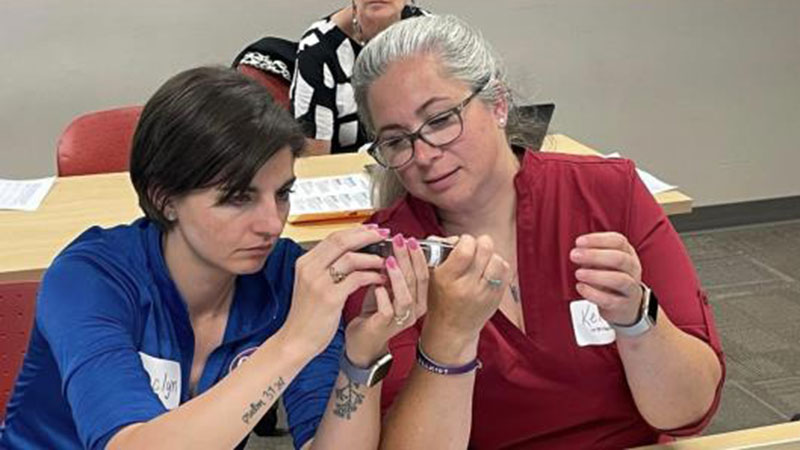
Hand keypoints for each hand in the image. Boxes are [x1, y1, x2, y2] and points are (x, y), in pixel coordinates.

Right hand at [282, 225, 388, 358]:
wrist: (296, 340)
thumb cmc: (307, 314)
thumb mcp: (312, 284)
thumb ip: (326, 266)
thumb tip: (353, 251)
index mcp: (305, 262)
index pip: (333, 237)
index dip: (356, 231)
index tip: (373, 229)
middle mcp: (309, 268)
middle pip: (342, 241)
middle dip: (366, 236)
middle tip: (384, 235)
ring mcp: (318, 282)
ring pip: (351, 258)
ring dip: (372, 257)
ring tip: (384, 261)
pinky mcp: (330, 297)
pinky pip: (356, 278)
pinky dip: (372, 275)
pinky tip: (380, 278)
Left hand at [345, 234, 428, 366]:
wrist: (362, 340)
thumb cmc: (374, 311)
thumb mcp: (386, 287)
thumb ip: (391, 271)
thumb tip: (389, 246)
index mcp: (418, 299)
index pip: (424, 274)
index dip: (418, 256)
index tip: (409, 239)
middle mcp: (415, 310)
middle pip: (416, 281)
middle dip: (408, 258)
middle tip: (400, 241)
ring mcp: (401, 320)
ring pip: (405, 296)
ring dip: (397, 276)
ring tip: (388, 260)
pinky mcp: (385, 327)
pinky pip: (388, 310)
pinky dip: (383, 295)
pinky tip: (376, 284)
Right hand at [422, 234, 511, 362]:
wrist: (452, 329)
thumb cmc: (439, 297)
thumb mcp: (431, 274)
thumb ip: (438, 249)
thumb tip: (456, 238)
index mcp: (447, 279)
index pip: (466, 249)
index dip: (466, 240)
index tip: (462, 243)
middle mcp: (467, 287)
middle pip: (485, 250)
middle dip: (480, 244)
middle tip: (474, 250)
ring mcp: (484, 294)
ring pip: (497, 259)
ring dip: (490, 255)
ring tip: (482, 261)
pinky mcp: (496, 298)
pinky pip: (505, 270)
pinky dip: (498, 266)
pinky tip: (488, 270)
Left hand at [570, 232, 643, 324]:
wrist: (625, 307)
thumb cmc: (611, 278)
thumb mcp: (604, 262)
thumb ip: (593, 254)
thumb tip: (578, 249)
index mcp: (628, 253)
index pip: (618, 241)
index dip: (598, 240)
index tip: (579, 242)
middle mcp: (633, 269)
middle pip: (619, 259)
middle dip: (595, 256)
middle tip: (574, 255)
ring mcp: (631, 288)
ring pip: (620, 280)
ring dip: (596, 275)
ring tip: (578, 273)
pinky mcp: (623, 305)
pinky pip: (610, 300)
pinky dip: (593, 293)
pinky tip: (581, 287)